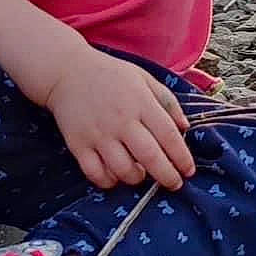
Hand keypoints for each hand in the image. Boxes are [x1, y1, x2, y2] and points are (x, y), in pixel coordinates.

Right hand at [45, 48, 195, 190]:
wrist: (67, 71)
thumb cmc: (110, 75)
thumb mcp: (144, 79)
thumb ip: (167, 101)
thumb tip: (185, 128)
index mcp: (140, 102)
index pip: (168, 136)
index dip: (182, 157)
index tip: (188, 171)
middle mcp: (121, 120)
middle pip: (150, 157)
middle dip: (167, 176)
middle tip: (174, 184)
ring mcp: (98, 134)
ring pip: (123, 170)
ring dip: (137, 179)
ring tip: (141, 174)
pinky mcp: (78, 144)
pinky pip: (95, 173)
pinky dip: (109, 181)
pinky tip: (115, 175)